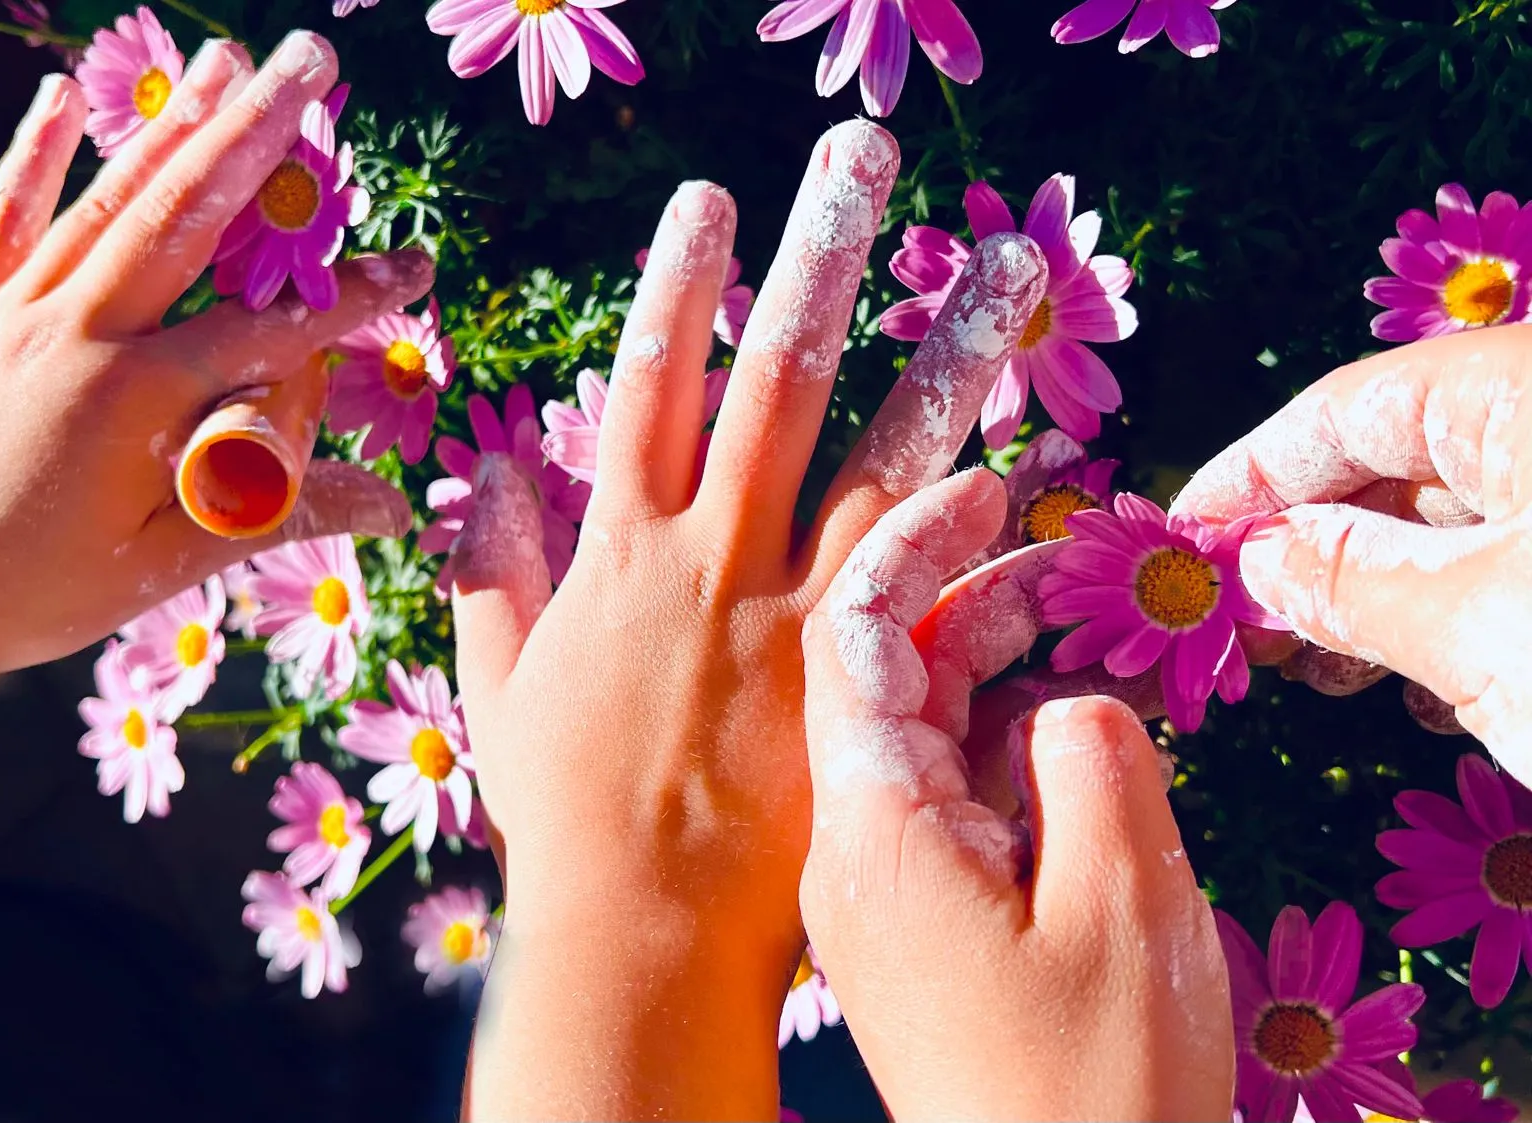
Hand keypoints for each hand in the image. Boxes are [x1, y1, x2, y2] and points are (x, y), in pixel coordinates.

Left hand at [0, 33, 430, 697]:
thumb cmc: (33, 592)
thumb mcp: (166, 564)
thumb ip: (277, 515)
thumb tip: (391, 506)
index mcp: (136, 399)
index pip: (270, 330)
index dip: (351, 298)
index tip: (414, 264)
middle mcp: (76, 334)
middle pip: (185, 216)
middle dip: (257, 133)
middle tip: (309, 64)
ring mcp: (11, 315)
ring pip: (105, 201)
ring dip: (172, 126)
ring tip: (226, 60)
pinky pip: (1, 222)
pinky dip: (34, 158)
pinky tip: (65, 98)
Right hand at [450, 121, 1048, 1117]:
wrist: (644, 930)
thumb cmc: (565, 813)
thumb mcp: (502, 682)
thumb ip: (492, 571)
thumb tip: (482, 471)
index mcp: (621, 553)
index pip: (651, 383)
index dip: (678, 284)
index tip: (708, 202)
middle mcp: (716, 560)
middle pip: (774, 381)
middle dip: (816, 261)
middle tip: (859, 161)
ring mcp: (798, 615)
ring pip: (881, 457)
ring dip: (941, 357)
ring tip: (1001, 272)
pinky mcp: (859, 681)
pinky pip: (928, 586)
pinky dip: (969, 522)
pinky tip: (1020, 463)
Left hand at [799, 470, 1232, 1121]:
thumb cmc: (1086, 1090)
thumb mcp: (1124, 910)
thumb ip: (1096, 767)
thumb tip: (1072, 702)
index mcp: (877, 829)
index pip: (861, 638)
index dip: (917, 545)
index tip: (987, 488)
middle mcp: (853, 846)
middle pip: (884, 674)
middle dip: (967, 596)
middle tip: (1058, 553)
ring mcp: (875, 887)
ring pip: (916, 734)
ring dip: (990, 668)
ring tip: (1072, 622)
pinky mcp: (909, 921)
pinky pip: (940, 799)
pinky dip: (998, 746)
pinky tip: (1061, 729)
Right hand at [1170, 324, 1531, 779]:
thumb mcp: (1478, 627)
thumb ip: (1348, 580)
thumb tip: (1258, 559)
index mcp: (1522, 391)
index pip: (1344, 410)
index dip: (1246, 478)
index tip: (1174, 542)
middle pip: (1400, 463)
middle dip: (1311, 547)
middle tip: (1241, 628)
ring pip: (1460, 524)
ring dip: (1377, 596)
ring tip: (1323, 669)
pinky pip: (1518, 570)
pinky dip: (1459, 620)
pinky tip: (1433, 692)